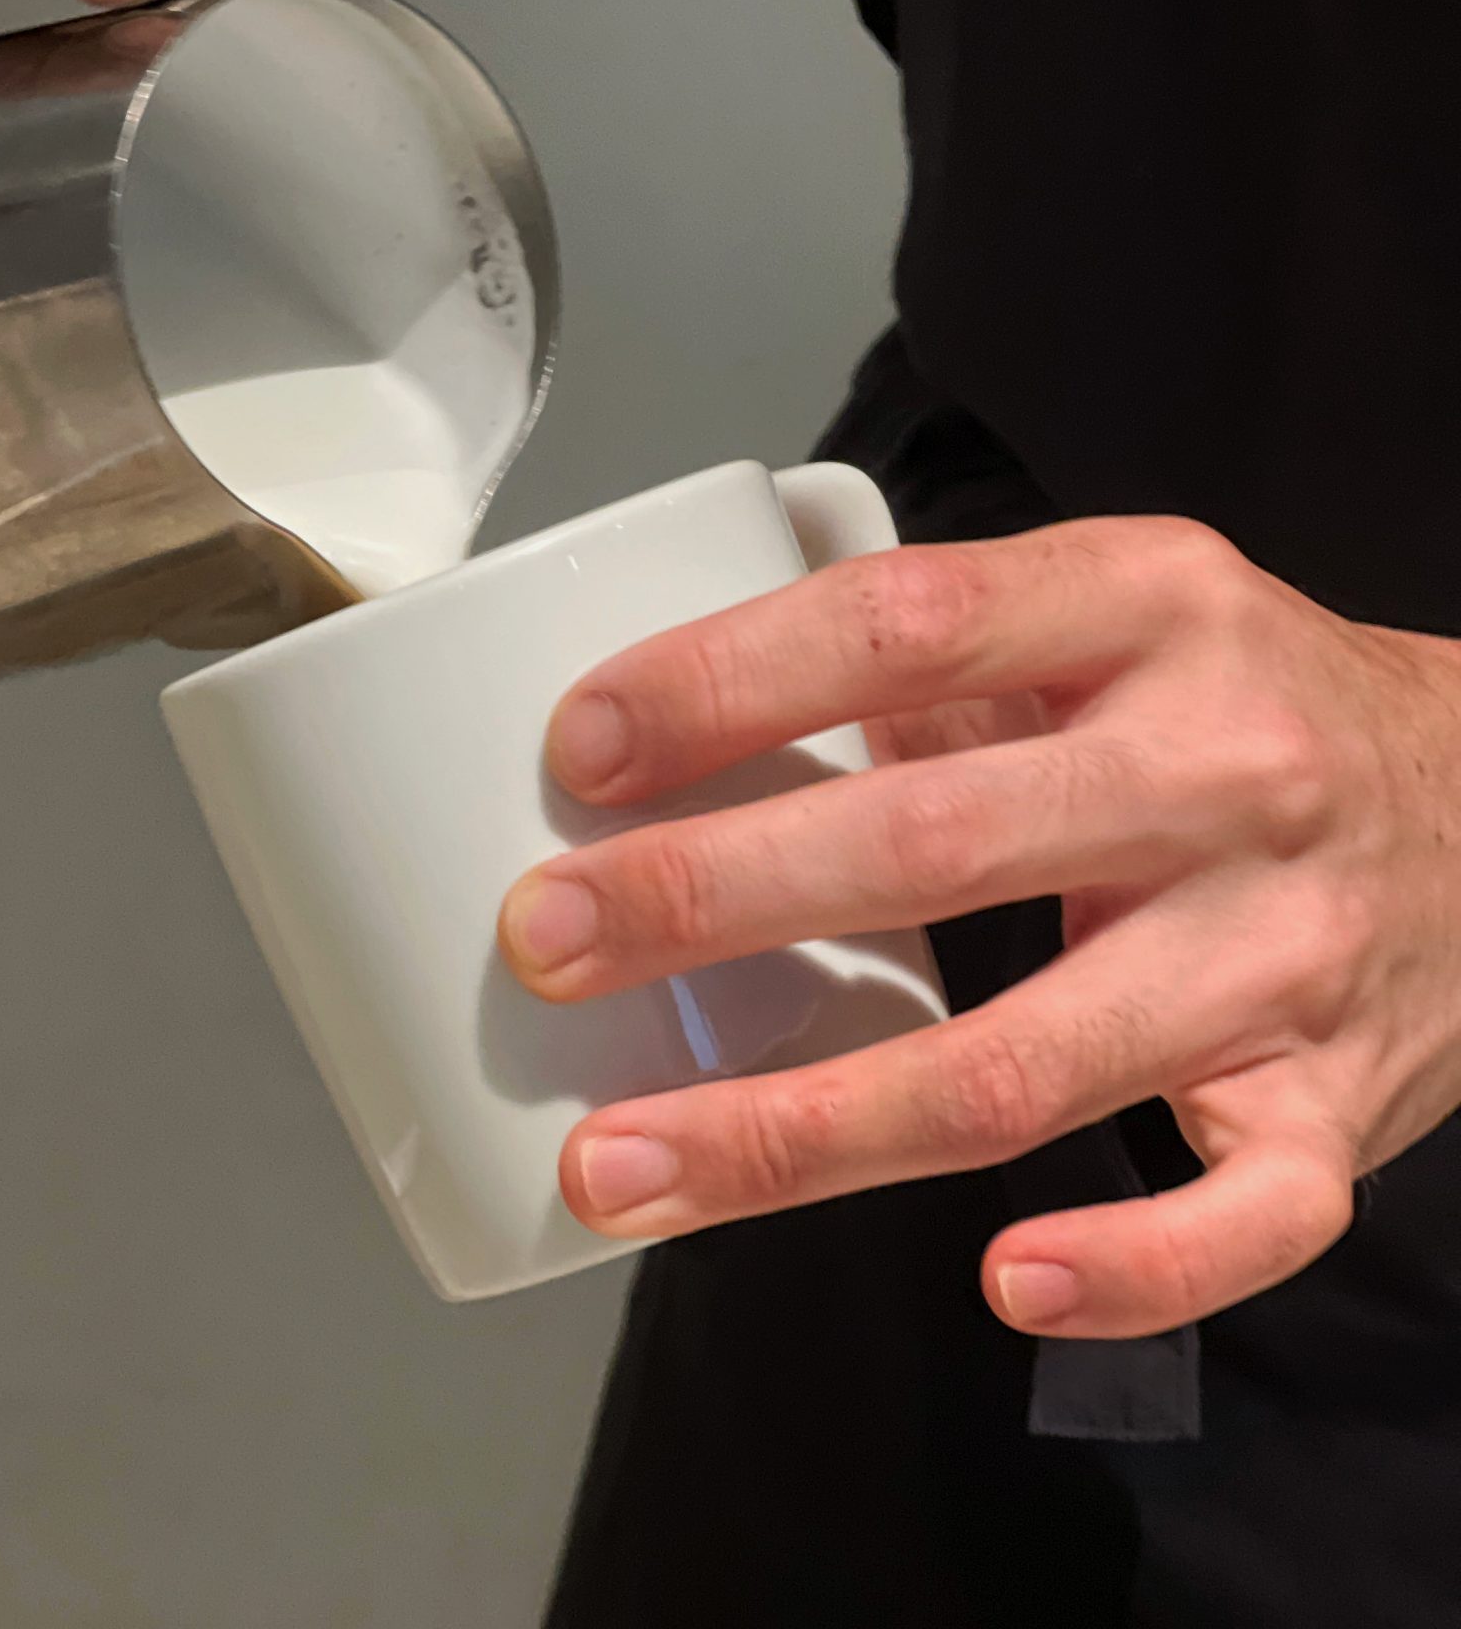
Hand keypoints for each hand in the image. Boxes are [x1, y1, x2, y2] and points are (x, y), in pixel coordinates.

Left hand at [498, 518, 1460, 1339]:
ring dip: (805, 1126)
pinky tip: (999, 1278)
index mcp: (1149, 607)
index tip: (582, 749)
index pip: (908, 623)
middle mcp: (1223, 768)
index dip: (731, 682)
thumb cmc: (1247, 702)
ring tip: (627, 1167)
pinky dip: (1129, 1270)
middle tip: (547, 942)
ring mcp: (1285, 949)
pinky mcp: (1337, 1106)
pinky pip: (1241, 1220)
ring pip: (1027, 1061)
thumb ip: (934, 658)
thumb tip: (684, 732)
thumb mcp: (1115, 611)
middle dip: (712, 897)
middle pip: (935, 841)